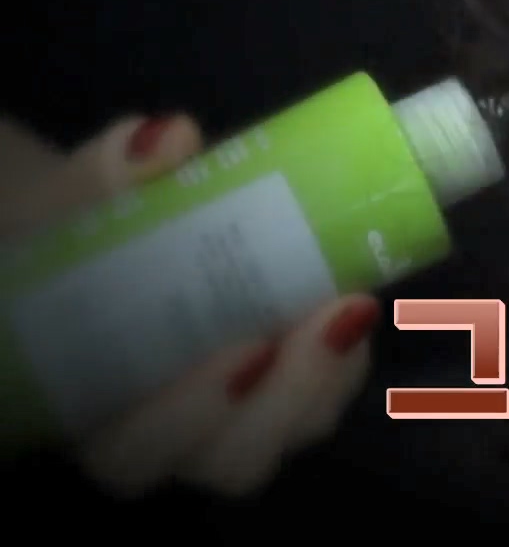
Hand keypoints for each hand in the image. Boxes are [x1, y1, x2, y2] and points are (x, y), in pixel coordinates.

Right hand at [0, 114, 377, 497]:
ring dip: (327, 377)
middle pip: (233, 460)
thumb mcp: (64, 203)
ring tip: (350, 304)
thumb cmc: (68, 232)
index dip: (187, 420)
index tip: (243, 348)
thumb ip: (101, 177)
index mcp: (90, 409)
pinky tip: (354, 302)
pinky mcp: (274, 388)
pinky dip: (343, 358)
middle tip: (327, 319)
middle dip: (288, 397)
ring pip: (286, 434)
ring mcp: (225, 419)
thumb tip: (168, 138)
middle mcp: (161, 435)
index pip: (133, 455)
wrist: (82, 231)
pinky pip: (319, 398)